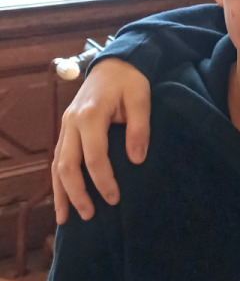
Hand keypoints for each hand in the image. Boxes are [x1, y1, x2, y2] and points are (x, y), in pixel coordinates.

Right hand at [52, 59, 150, 222]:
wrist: (114, 63)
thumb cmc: (130, 80)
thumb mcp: (141, 98)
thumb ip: (139, 128)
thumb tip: (136, 160)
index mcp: (90, 115)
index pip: (94, 157)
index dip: (103, 181)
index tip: (114, 199)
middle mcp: (72, 122)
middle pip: (67, 165)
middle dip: (77, 193)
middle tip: (90, 215)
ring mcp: (66, 125)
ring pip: (57, 164)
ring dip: (61, 192)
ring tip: (66, 217)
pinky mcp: (66, 128)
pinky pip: (58, 157)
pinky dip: (58, 179)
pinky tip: (62, 196)